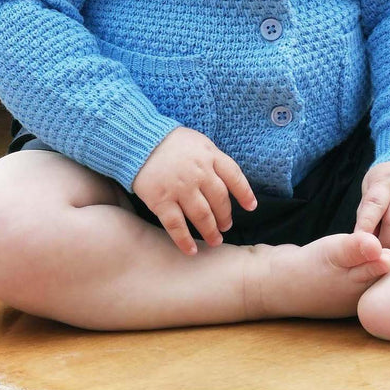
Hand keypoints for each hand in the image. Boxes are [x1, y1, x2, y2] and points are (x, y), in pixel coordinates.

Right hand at [132, 127, 256, 254]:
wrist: (138, 139)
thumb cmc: (171, 141)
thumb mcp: (198, 141)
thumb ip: (212, 159)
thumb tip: (227, 179)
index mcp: (210, 155)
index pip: (234, 177)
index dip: (245, 193)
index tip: (250, 207)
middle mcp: (198, 172)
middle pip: (220, 200)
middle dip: (225, 217)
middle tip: (226, 226)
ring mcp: (180, 187)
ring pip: (202, 215)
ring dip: (211, 231)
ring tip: (215, 240)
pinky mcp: (161, 200)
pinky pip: (176, 225)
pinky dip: (185, 240)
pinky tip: (191, 250)